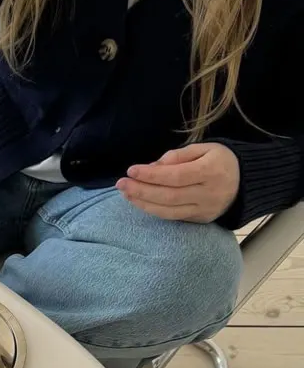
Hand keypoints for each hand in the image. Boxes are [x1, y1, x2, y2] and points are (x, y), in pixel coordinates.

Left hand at [116, 143, 239, 222]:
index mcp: (211, 171)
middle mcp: (208, 193)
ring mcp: (205, 209)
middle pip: (169, 196)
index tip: (131, 170)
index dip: (151, 175)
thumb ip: (179, 156)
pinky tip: (140, 202)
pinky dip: (154, 210)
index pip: (176, 176)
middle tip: (121, 184)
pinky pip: (174, 217)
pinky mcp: (201, 219)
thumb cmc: (221, 160)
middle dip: (141, 191)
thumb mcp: (204, 148)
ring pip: (169, 211)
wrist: (246, 182)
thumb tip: (154, 165)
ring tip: (126, 194)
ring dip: (143, 203)